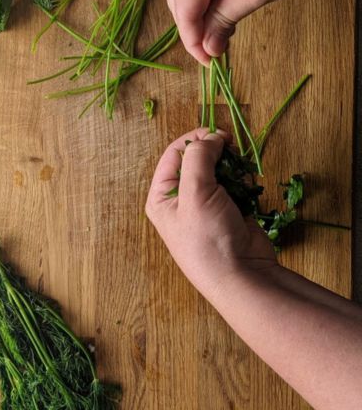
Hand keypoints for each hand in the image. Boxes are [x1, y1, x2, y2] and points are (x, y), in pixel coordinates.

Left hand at [146, 128, 276, 303]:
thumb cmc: (208, 238)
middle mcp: (180, 199)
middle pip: (197, 159)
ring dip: (232, 168)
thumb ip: (198, 157)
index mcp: (162, 196)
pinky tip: (247, 191)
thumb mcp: (195, 193)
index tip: (218, 134)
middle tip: (232, 150)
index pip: (174, 154)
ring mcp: (205, 205)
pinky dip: (242, 182)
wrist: (242, 276)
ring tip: (240, 178)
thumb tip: (210, 137)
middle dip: (217, 154)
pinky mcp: (227, 210)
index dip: (195, 139)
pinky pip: (234, 184)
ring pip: (219, 170)